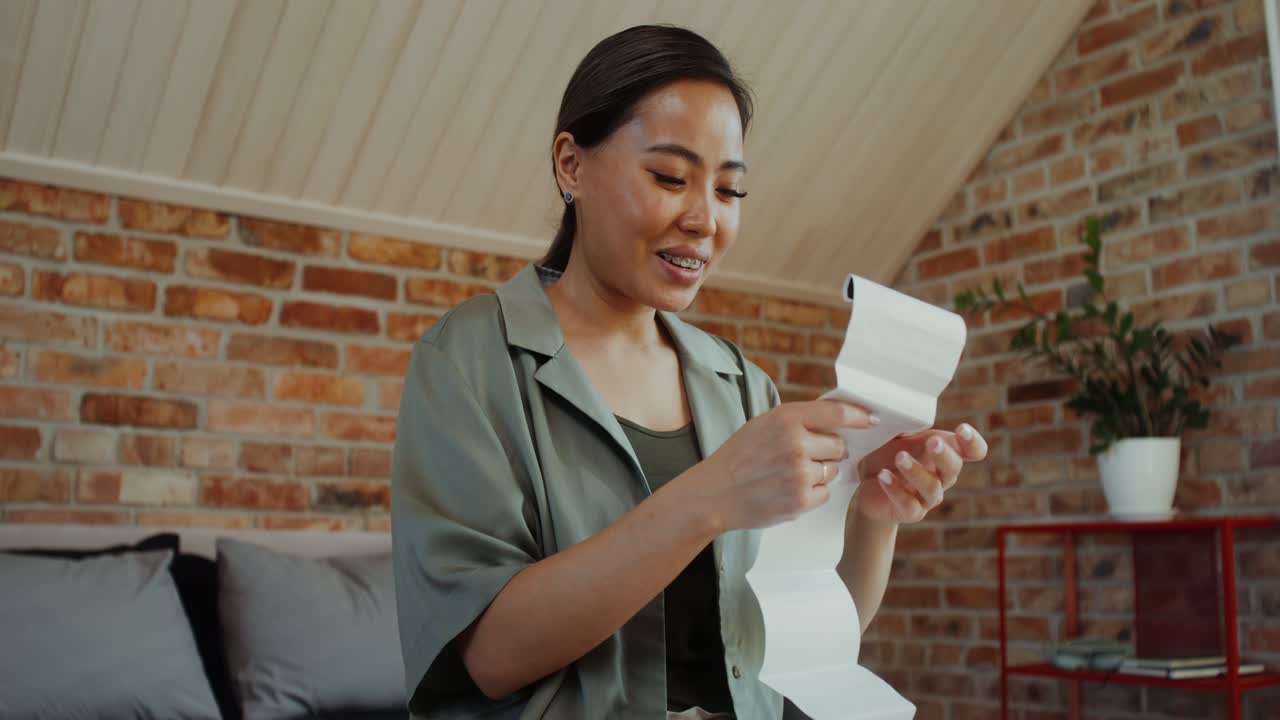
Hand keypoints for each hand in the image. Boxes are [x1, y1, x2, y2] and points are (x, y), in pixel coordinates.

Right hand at [689, 400, 877, 530]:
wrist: (715, 493)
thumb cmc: (740, 456)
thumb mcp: (764, 424)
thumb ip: (798, 419)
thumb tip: (839, 420)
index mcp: (786, 418)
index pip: (838, 413)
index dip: (860, 416)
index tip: (872, 419)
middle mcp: (795, 443)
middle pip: (840, 445)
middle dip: (830, 451)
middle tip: (805, 456)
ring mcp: (799, 473)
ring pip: (833, 471)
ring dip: (819, 473)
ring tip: (789, 475)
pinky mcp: (800, 499)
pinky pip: (825, 493)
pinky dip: (812, 493)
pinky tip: (788, 490)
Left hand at [854, 422, 987, 524]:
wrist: (869, 488)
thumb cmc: (887, 456)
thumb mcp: (897, 435)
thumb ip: (907, 424)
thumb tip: (906, 409)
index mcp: (945, 453)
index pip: (973, 451)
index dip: (973, 442)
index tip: (962, 429)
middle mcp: (942, 476)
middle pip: (954, 468)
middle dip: (944, 454)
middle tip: (932, 441)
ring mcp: (928, 497)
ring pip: (931, 487)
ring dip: (916, 471)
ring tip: (899, 457)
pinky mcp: (910, 512)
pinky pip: (908, 504)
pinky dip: (896, 489)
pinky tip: (883, 476)